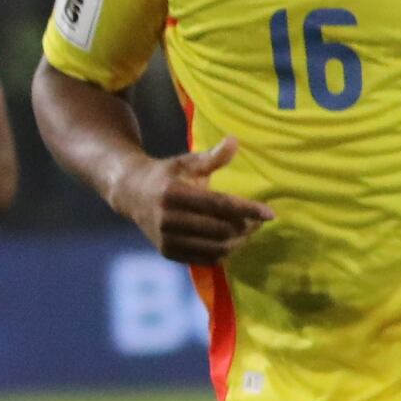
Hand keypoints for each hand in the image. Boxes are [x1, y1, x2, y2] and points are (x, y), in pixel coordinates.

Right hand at [123, 134, 274, 264]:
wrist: (131, 193)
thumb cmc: (166, 175)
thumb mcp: (186, 162)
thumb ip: (212, 157)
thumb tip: (235, 141)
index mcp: (173, 194)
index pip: (219, 205)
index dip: (247, 210)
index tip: (270, 213)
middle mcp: (168, 219)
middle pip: (221, 230)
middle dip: (246, 226)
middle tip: (257, 220)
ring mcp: (166, 239)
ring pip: (216, 248)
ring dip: (238, 242)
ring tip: (247, 231)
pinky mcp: (167, 252)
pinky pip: (205, 259)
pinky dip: (223, 253)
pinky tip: (230, 241)